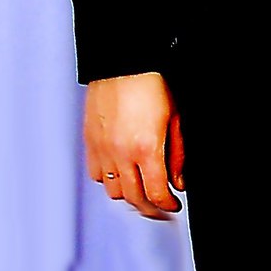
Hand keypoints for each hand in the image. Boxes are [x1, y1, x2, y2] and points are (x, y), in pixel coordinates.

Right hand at [84, 71, 185, 219]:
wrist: (122, 62)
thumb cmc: (149, 83)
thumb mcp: (175, 119)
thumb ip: (177, 155)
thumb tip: (179, 181)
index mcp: (146, 149)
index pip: (157, 193)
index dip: (168, 206)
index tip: (173, 206)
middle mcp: (121, 153)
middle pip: (134, 198)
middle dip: (150, 208)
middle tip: (160, 208)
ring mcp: (103, 149)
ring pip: (113, 191)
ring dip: (129, 195)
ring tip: (141, 192)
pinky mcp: (90, 142)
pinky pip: (96, 174)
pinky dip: (109, 181)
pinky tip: (120, 175)